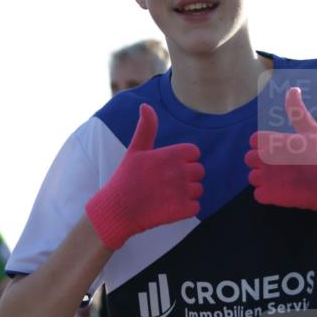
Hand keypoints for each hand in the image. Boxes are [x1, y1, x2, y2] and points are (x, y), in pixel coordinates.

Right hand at [86, 104, 204, 249]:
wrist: (117, 210)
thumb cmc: (126, 178)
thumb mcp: (135, 150)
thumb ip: (146, 128)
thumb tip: (146, 105)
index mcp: (170, 154)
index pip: (194, 152)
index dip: (184, 159)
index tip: (169, 166)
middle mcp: (179, 171)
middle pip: (199, 171)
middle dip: (187, 176)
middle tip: (166, 182)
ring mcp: (182, 191)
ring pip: (198, 189)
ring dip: (187, 193)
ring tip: (166, 195)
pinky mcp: (183, 210)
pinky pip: (196, 206)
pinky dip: (186, 208)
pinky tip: (169, 207)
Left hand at [246, 87, 316, 225]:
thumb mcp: (311, 129)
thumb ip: (297, 110)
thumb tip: (292, 89)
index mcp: (274, 141)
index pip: (254, 140)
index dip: (264, 144)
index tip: (279, 149)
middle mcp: (266, 159)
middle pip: (250, 159)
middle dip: (261, 161)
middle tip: (282, 165)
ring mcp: (267, 179)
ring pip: (253, 178)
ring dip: (263, 179)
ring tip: (283, 180)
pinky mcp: (271, 197)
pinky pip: (258, 195)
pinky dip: (267, 194)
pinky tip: (282, 191)